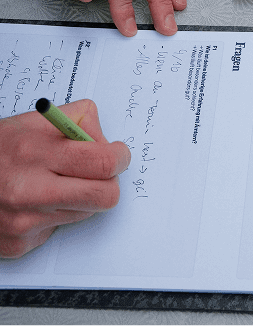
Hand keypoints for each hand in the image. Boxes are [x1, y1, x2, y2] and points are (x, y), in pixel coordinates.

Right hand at [0, 100, 129, 258]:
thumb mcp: (35, 120)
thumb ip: (77, 121)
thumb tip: (106, 140)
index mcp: (36, 152)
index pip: (101, 162)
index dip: (119, 157)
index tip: (119, 154)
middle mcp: (29, 191)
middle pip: (103, 196)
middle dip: (109, 182)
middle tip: (100, 171)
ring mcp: (24, 222)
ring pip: (85, 213)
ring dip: (81, 198)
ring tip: (56, 181)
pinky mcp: (20, 244)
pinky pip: (59, 228)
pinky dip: (56, 214)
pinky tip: (36, 200)